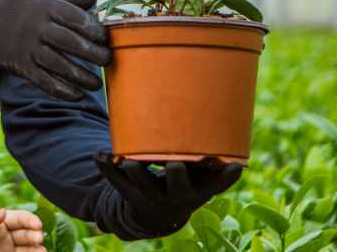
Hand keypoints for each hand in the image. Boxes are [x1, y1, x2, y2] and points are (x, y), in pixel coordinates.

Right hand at [0, 0, 111, 101]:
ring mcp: (27, 48)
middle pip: (68, 42)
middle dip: (92, 53)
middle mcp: (36, 27)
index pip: (74, 17)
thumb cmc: (21, 6)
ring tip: (97, 84)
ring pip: (57, 64)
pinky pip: (42, 80)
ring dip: (80, 76)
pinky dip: (61, 90)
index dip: (93, 28)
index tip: (104, 37)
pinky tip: (77, 95)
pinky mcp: (20, 65)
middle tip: (108, 60)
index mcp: (45, 6)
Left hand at [0, 208, 45, 251]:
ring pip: (27, 248)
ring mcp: (6, 249)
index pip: (19, 218)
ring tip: (43, 251)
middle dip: (34, 234)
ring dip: (36, 249)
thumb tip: (2, 211)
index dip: (30, 220)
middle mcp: (6, 235)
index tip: (37, 224)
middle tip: (39, 237)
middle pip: (26, 234)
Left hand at [94, 154, 242, 235]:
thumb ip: (211, 158)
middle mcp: (176, 195)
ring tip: (130, 161)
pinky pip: (116, 181)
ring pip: (143, 186)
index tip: (236, 166)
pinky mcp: (129, 192)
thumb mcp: (201, 177)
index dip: (226, 178)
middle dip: (177, 178)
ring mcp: (151, 196)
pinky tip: (99, 155)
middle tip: (175, 165)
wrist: (158, 215)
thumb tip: (231, 121)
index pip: (216, 186)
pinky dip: (107, 168)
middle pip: (178, 188)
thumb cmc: (185, 183)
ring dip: (137, 173)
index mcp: (198, 191)